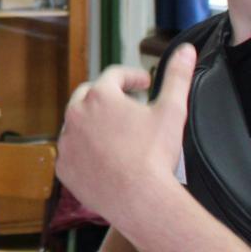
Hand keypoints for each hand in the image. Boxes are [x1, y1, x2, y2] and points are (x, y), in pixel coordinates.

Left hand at [55, 44, 195, 230]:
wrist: (140, 200)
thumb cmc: (155, 156)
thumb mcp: (172, 110)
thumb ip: (178, 76)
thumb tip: (186, 51)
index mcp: (100, 96)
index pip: (114, 75)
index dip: (133, 77)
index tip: (145, 84)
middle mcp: (76, 115)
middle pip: (89, 96)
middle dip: (109, 97)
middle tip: (128, 106)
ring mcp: (67, 142)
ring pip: (77, 124)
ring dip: (94, 124)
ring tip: (117, 133)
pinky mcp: (64, 167)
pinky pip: (72, 152)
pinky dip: (85, 151)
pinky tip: (103, 157)